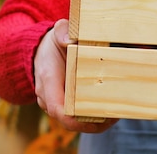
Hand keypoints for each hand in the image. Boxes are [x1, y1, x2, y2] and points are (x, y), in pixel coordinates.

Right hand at [34, 18, 118, 132]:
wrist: (39, 52)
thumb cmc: (51, 44)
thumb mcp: (56, 33)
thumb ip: (61, 32)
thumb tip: (69, 40)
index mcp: (48, 81)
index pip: (58, 108)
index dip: (76, 119)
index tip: (97, 119)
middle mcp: (48, 97)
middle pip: (69, 120)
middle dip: (92, 123)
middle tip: (115, 116)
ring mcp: (55, 103)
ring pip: (74, 120)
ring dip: (95, 121)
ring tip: (116, 114)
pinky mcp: (63, 104)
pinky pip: (76, 115)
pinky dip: (92, 116)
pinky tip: (109, 110)